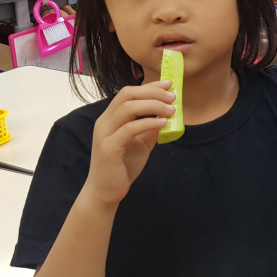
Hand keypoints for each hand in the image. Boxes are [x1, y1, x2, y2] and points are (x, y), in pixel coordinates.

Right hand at [83, 80, 175, 208]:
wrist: (106, 191)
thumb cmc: (122, 166)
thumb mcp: (141, 143)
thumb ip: (150, 128)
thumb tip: (167, 114)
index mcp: (111, 118)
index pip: (128, 93)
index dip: (149, 86)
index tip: (168, 84)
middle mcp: (105, 122)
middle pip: (127, 95)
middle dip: (152, 92)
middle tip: (172, 96)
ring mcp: (104, 134)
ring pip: (128, 108)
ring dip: (153, 105)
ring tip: (172, 110)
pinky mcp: (109, 148)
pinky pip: (130, 129)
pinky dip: (148, 123)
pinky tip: (162, 123)